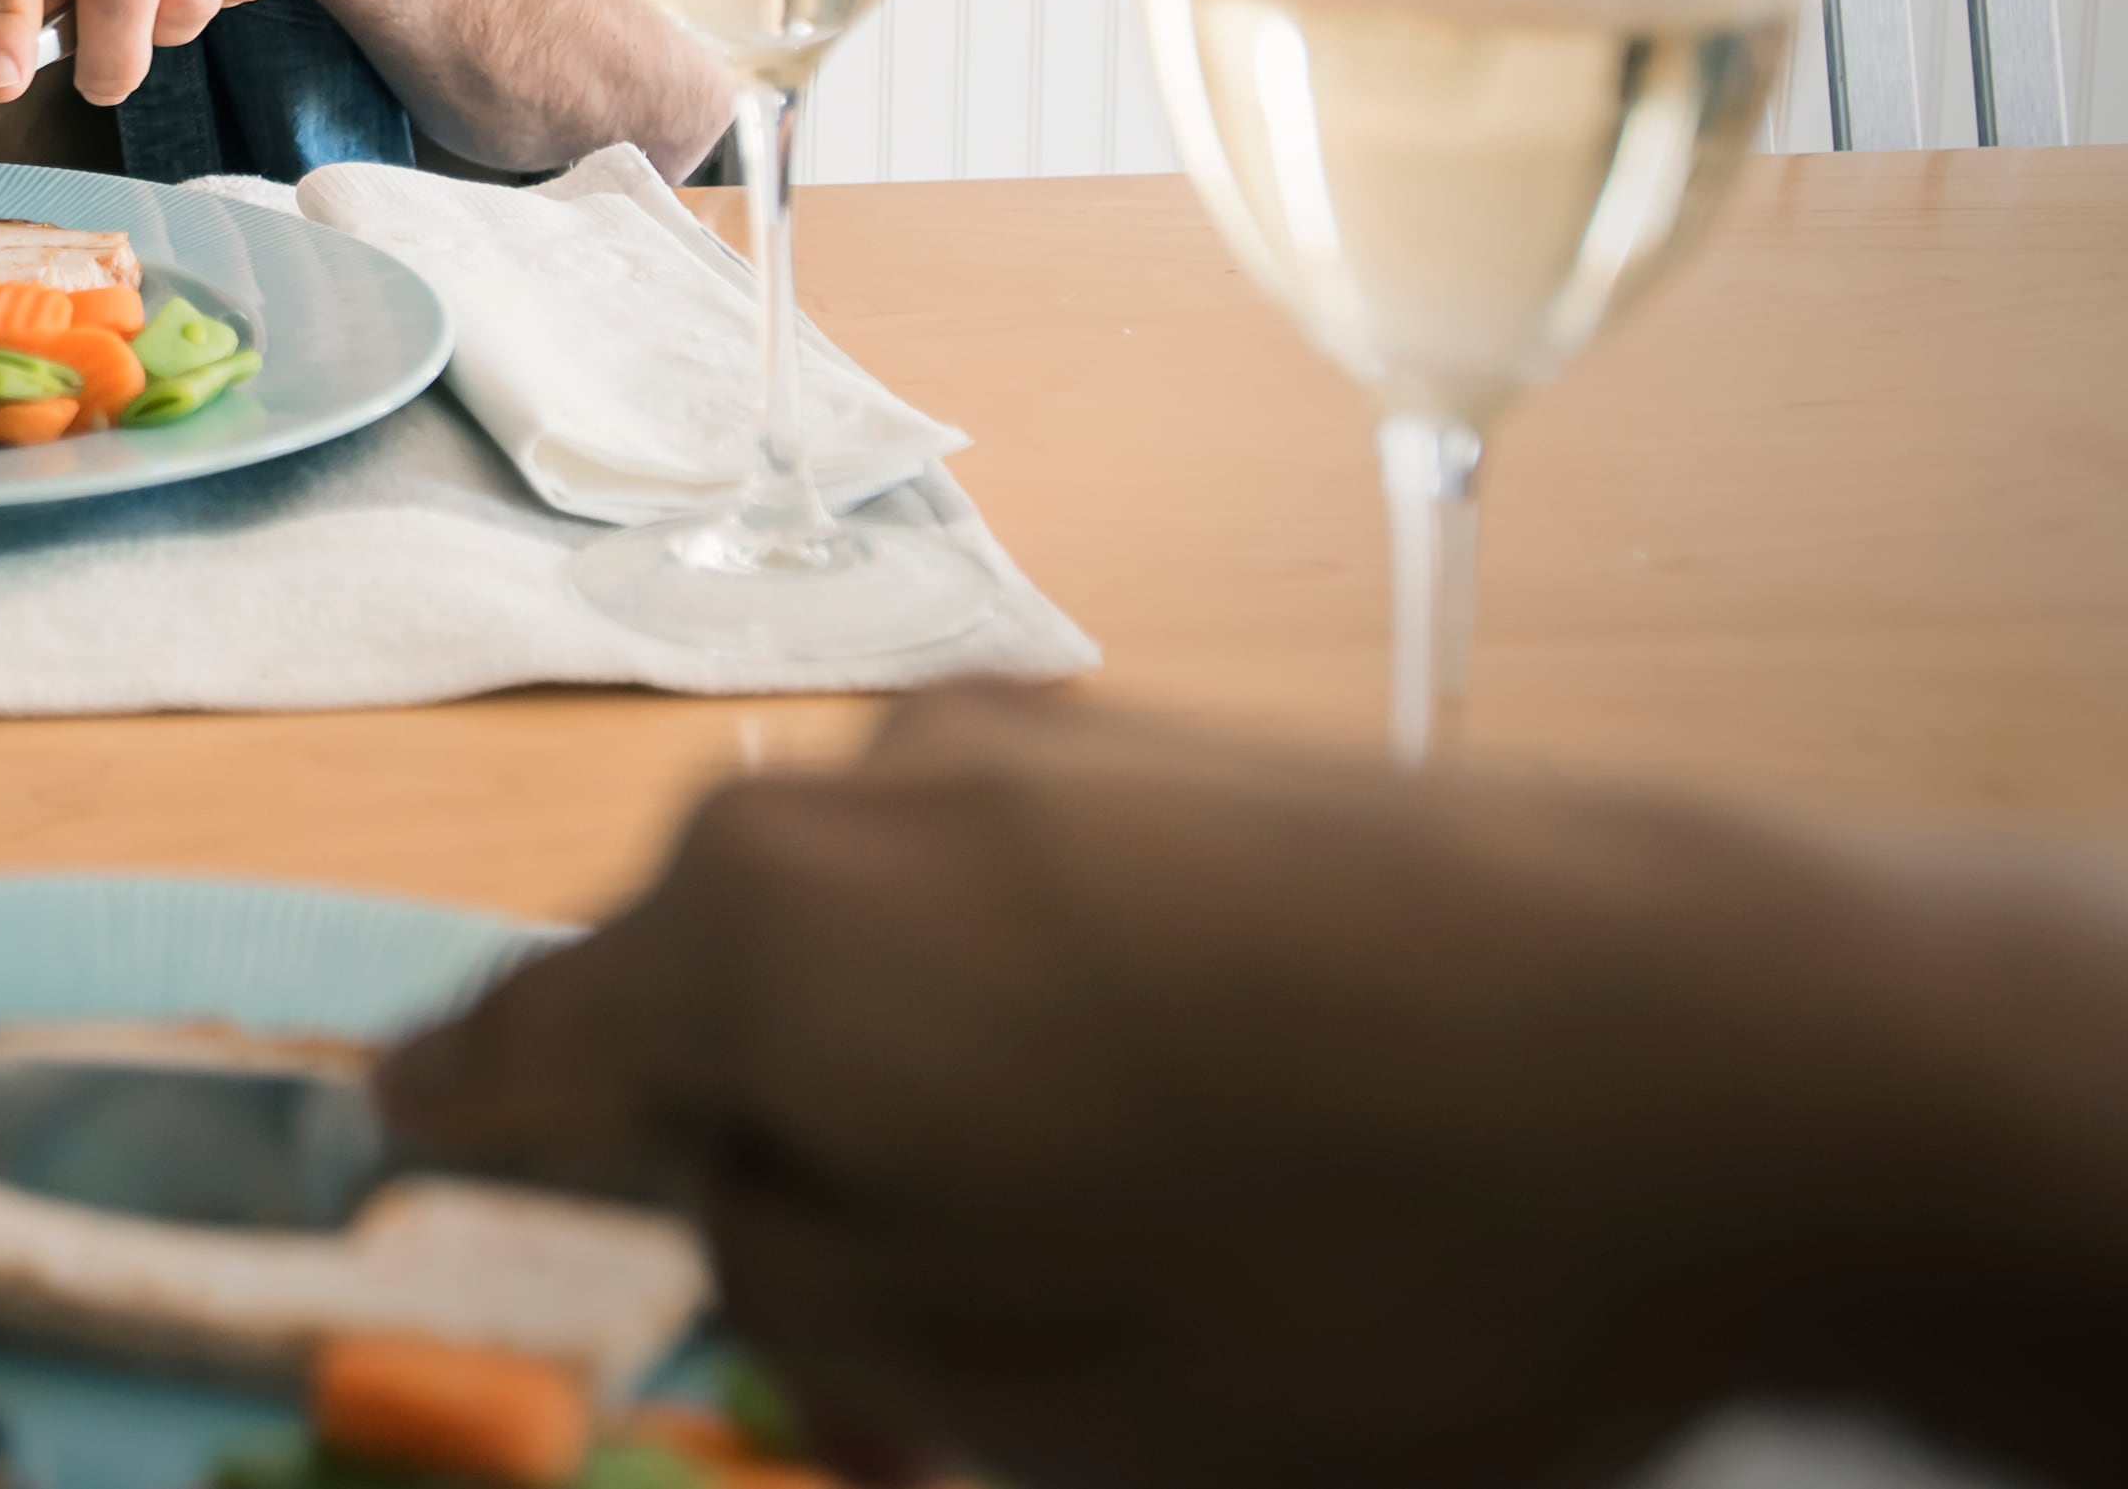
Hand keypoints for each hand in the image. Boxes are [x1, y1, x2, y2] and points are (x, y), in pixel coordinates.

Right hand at [371, 690, 1977, 1488]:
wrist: (1725, 1062)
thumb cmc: (1312, 1256)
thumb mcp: (976, 1374)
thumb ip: (782, 1283)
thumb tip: (737, 1205)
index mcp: (746, 929)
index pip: (512, 1045)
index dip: (452, 1135)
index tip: (402, 1159)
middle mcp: (855, 793)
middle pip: (711, 996)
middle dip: (752, 1165)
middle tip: (868, 1360)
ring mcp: (1042, 754)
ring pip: (890, 964)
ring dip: (921, 1111)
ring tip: (1080, 1289)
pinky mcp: (1203, 769)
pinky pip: (1043, 924)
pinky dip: (1055, 1042)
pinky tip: (1205, 1163)